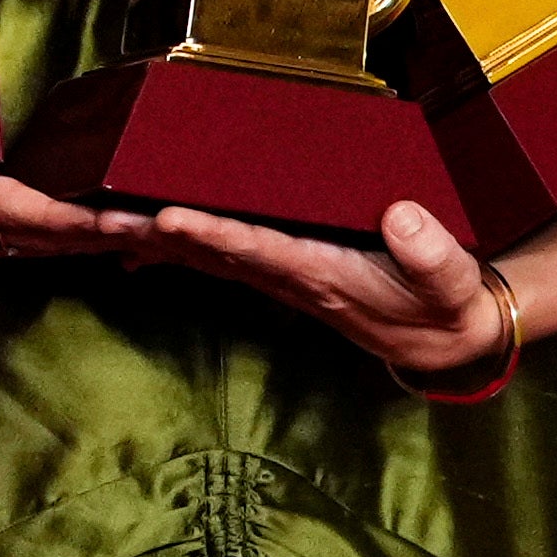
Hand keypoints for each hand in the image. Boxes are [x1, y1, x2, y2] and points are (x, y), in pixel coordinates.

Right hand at [0, 80, 151, 261]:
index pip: (16, 212)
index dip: (70, 218)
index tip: (120, 220)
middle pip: (51, 239)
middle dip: (111, 237)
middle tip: (178, 229)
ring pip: (48, 245)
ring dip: (102, 242)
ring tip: (164, 233)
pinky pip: (31, 241)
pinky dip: (75, 240)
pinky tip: (112, 235)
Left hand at [138, 191, 508, 379]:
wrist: (445, 341)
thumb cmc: (448, 306)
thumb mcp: (452, 283)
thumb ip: (430, 254)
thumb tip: (400, 215)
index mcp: (325, 275)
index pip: (260, 250)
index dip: (214, 234)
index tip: (170, 218)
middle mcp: (292, 279)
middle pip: (213, 256)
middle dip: (158, 237)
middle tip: (104, 216)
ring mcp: (284, 279)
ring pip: (208, 259)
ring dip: (156, 241)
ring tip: (103, 220)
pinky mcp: (286, 272)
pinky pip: (222, 258)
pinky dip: (179, 248)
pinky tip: (140, 243)